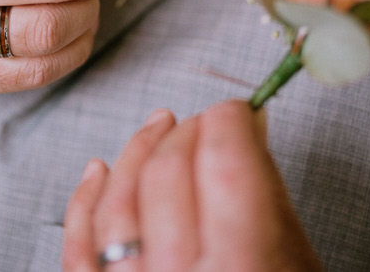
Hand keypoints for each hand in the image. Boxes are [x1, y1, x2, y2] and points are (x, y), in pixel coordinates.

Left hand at [63, 100, 322, 271]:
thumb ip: (266, 196)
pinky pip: (75, 248)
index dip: (230, 121)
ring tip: (160, 126)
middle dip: (191, 132)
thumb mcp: (294, 265)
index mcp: (246, 270)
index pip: (225, 160)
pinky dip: (84, 201)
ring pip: (117, 201)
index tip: (236, 113)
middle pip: (171, 172)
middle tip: (207, 125)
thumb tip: (243, 127)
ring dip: (139, 151)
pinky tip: (98, 170)